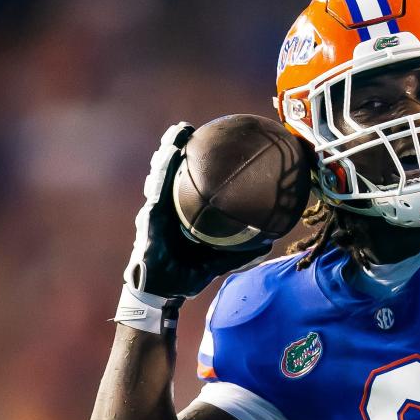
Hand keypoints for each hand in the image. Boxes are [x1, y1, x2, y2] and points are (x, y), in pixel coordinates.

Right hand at [115, 122, 269, 333]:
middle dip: (176, 148)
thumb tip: (268, 242)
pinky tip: (170, 156)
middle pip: (171, 172)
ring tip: (178, 132)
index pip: (187, 185)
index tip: (206, 146)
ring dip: (168, 151)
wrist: (164, 290)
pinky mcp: (150, 216)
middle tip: (187, 129)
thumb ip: (240, 251)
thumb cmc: (187, 276)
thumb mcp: (219, 262)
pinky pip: (158, 189)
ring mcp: (157, 210)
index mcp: (182, 217)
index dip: (193, 166)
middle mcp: (168, 209)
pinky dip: (163, 171)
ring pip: (161, 173)